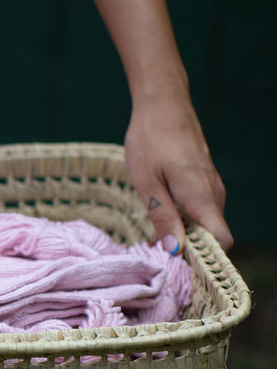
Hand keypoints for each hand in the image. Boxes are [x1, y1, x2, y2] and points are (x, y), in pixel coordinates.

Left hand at [124, 91, 231, 254]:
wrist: (162, 103)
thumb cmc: (150, 139)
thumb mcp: (146, 182)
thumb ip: (162, 217)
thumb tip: (176, 251)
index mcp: (201, 196)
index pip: (222, 241)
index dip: (205, 259)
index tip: (180, 265)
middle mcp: (214, 193)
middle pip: (212, 236)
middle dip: (187, 247)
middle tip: (155, 245)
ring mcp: (212, 186)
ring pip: (204, 222)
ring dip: (183, 231)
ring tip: (153, 229)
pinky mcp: (205, 180)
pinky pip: (200, 209)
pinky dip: (183, 217)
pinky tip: (160, 211)